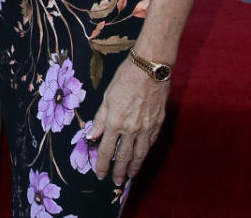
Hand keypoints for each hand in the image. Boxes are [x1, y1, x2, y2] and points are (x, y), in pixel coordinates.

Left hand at [89, 54, 169, 185]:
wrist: (150, 68)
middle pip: (124, 156)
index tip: (100, 175)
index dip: (102, 165)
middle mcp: (131, 129)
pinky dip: (146, 151)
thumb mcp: (107, 96)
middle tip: (116, 181)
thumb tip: (92, 136)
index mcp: (115, 122)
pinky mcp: (158, 123)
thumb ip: (100, 119)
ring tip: (130, 175)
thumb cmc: (125, 77)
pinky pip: (151, 142)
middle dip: (119, 171)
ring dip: (134, 167)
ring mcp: (147, 128)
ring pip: (140, 154)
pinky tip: (143, 154)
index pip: (107, 150)